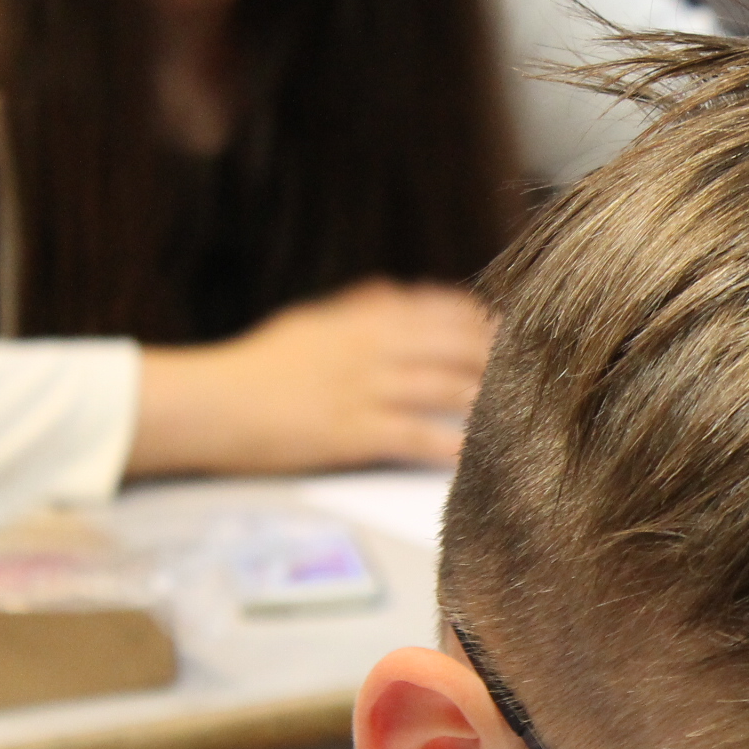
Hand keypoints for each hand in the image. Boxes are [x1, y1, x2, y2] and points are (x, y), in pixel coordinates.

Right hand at [128, 279, 493, 477]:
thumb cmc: (255, 369)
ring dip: (488, 399)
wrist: (207, 404)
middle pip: (455, 346)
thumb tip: (398, 294)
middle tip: (541, 375)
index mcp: (359, 320)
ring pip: (444, 387)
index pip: (439, 310)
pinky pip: (415, 435)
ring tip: (524, 413)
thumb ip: (357, 310)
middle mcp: (367, 347)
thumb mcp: (308, 325)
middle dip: (501, 361)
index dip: (484, 322)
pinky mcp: (350, 431)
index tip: (517, 332)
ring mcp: (360, 388)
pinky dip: (451, 445)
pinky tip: (478, 455)